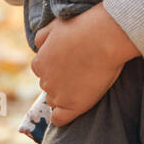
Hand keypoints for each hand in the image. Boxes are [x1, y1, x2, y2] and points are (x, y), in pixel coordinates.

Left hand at [31, 7, 139, 125]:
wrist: (105, 38)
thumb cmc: (84, 28)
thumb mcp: (55, 25)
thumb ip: (42, 37)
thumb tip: (37, 47)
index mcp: (39, 63)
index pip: (42, 72)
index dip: (56, 69)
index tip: (69, 65)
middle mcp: (45, 81)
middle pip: (49, 86)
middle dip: (60, 82)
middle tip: (79, 74)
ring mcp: (59, 95)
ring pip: (55, 101)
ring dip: (65, 96)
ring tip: (83, 87)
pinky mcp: (74, 106)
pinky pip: (60, 119)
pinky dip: (62, 117)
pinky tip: (71, 111)